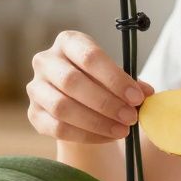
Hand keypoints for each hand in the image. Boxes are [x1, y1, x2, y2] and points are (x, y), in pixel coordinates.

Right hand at [27, 30, 153, 143]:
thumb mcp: (116, 78)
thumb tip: (147, 93)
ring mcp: (36, 87)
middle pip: (72, 81)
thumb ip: (130, 84)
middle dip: (106, 103)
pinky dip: (86, 135)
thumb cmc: (101, 84)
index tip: (137, 97)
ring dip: (96, 122)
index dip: (114, 78)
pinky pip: (58, 128)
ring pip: (62, 107)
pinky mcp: (33, 114)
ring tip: (122, 131)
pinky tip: (107, 137)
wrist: (79, 104)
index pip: (89, 56)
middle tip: (131, 118)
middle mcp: (46, 60)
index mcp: (68, 42)